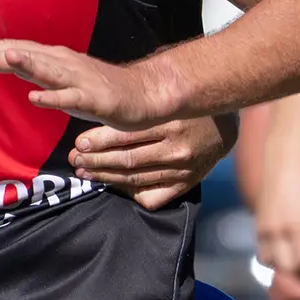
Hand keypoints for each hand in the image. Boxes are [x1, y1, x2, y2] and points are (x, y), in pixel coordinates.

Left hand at [0, 40, 168, 129]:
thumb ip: (35, 72)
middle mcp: (63, 63)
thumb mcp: (60, 79)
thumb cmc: (97, 89)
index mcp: (53, 59)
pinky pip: (70, 100)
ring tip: (5, 57)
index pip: (17, 50)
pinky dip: (52, 98)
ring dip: (26, 64)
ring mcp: (78, 80)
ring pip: (48, 71)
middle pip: (25, 56)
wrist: (140, 94)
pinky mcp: (92, 100)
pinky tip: (35, 97)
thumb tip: (8, 63)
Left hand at [69, 113, 234, 208]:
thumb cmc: (187, 110)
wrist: (224, 129)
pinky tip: (113, 185)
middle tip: (76, 159)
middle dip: (95, 160)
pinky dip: (130, 193)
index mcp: (171, 124)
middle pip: (127, 160)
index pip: (127, 135)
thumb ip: (139, 111)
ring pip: (134, 178)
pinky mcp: (185, 185)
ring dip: (105, 176)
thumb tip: (99, 114)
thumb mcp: (167, 103)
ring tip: (85, 171)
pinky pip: (152, 196)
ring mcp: (182, 171)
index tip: (79, 142)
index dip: (99, 140)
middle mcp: (177, 149)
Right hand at [255, 147, 299, 289]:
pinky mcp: (257, 227)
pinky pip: (263, 253)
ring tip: (298, 266)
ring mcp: (263, 229)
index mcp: (296, 226)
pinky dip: (275, 259)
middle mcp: (276, 231)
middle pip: (286, 269)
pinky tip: (288, 254)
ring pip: (270, 264)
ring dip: (284, 269)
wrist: (283, 164)